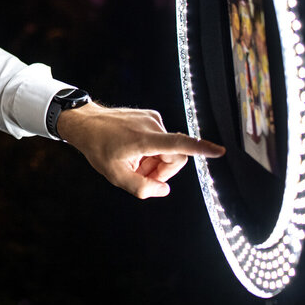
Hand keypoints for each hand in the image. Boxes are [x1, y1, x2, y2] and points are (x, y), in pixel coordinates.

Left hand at [57, 100, 224, 198]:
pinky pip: (161, 140)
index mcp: (144, 139)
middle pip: (175, 157)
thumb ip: (141, 188)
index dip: (200, 149)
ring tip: (133, 162)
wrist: (86, 123)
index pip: (178, 144)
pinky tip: (134, 151)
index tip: (219, 151)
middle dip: (162, 171)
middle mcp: (152, 125)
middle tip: (141, 175)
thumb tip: (164, 189)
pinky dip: (151, 150)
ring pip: (168, 149)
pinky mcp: (150, 115)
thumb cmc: (98, 147)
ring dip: (154, 161)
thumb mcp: (115, 175)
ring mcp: (152, 118)